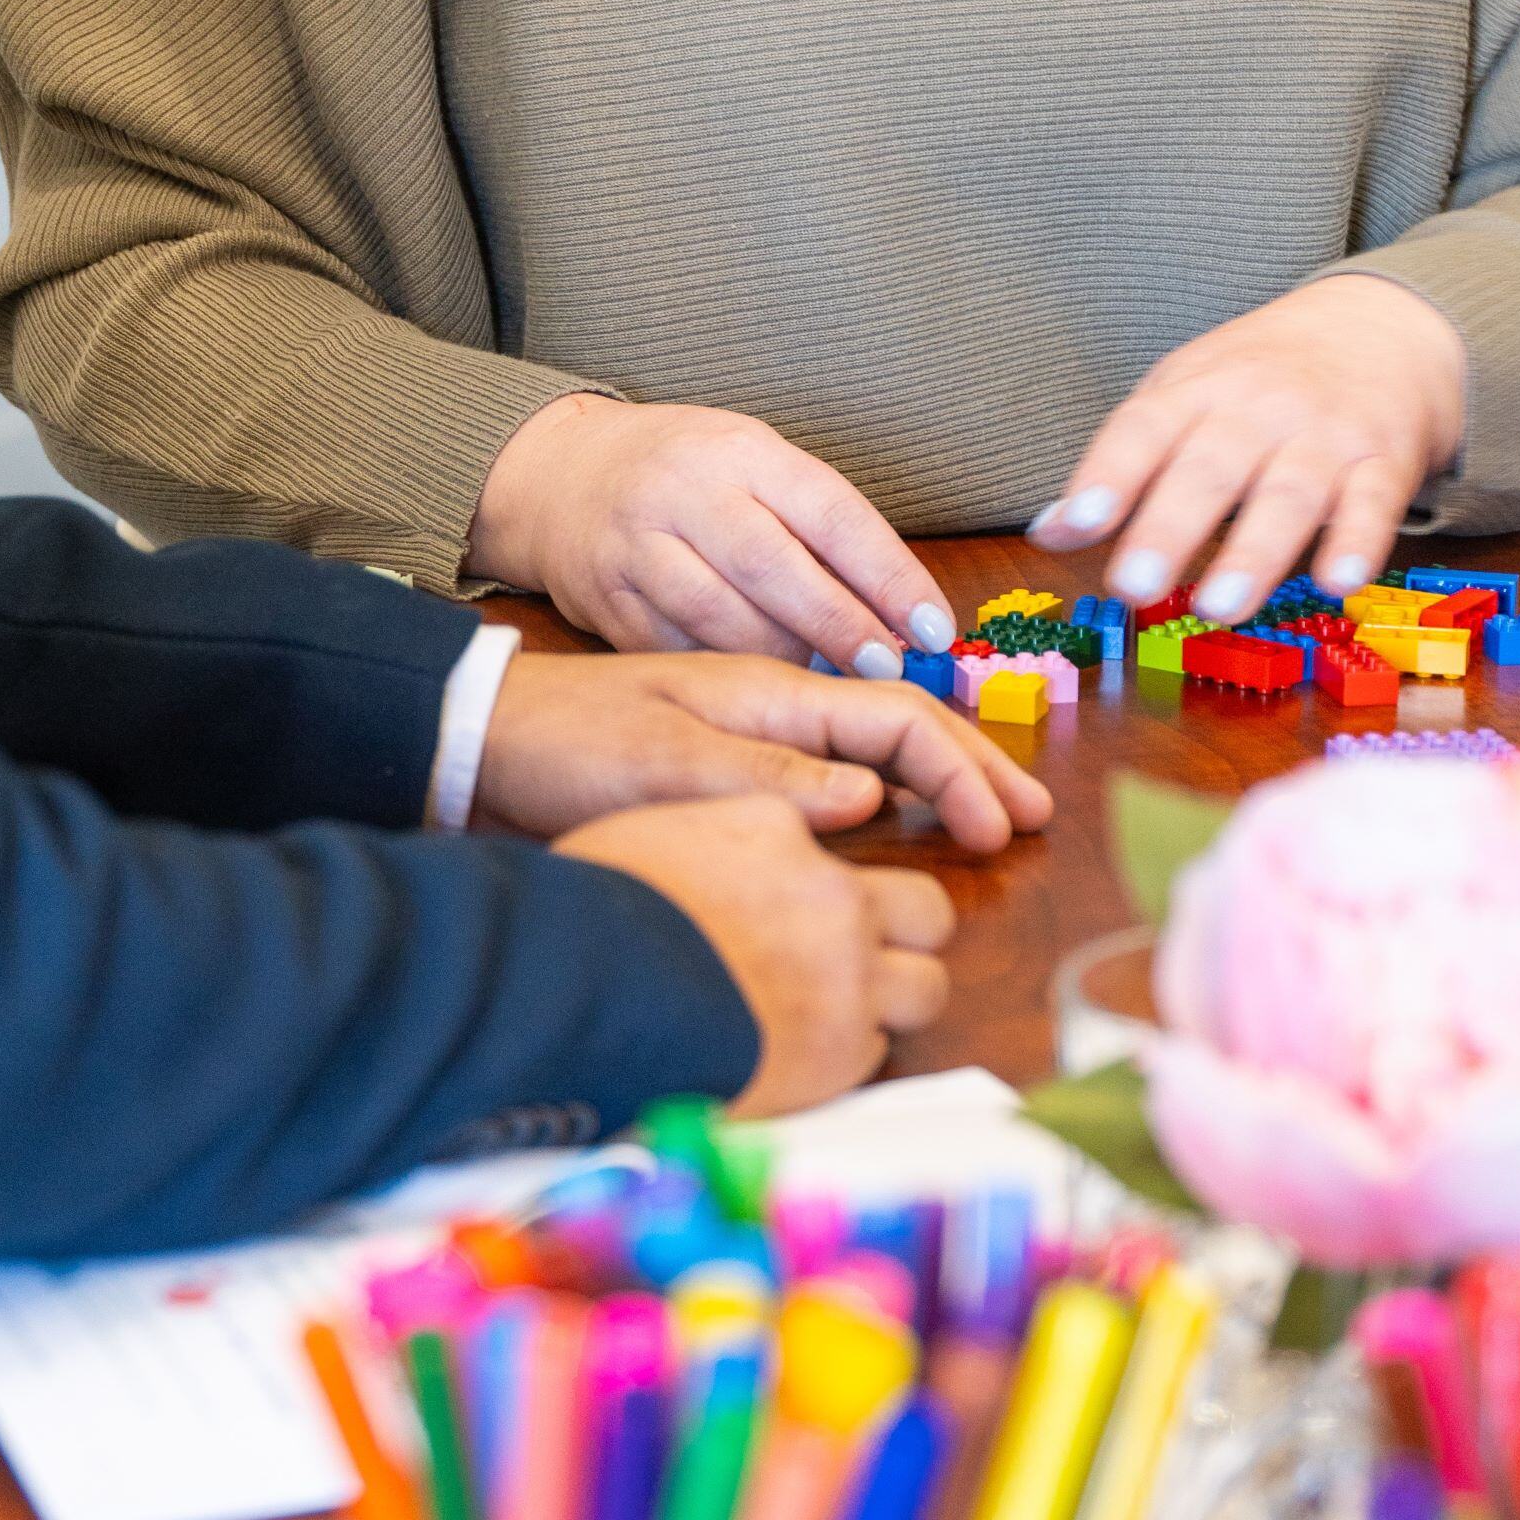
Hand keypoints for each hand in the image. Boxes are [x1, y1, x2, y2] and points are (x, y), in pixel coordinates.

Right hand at [467, 392, 953, 671]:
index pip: (830, 512)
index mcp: (739, 450)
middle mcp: (683, 490)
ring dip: (786, 661)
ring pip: (721, 617)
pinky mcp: (604, 599)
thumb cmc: (686, 474)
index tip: (935, 628)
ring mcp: (636, 545)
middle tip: (888, 670)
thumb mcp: (752, 464)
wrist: (562, 475)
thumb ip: (817, 527)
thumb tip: (903, 613)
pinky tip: (763, 693)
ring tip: (831, 686)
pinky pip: (675, 650)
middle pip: (774, 566)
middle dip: (840, 626)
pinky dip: (726, 676)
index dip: (890, 575)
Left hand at [475, 645, 1048, 855]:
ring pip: (870, 745)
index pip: (895, 715)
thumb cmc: (567, 748)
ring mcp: (752, 731)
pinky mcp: (728, 763)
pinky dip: (882, 792)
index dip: (959, 769)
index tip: (1002, 828)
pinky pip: (829, 770)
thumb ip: (769, 780)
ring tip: (991, 818)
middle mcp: (772, 704)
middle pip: (899, 725)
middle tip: (1035, 819)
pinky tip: (897, 819)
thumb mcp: (665, 765)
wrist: (485, 743)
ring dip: (937, 778)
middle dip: (973, 768)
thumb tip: (872, 797)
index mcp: (768, 690)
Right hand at [553, 795, 956, 1114]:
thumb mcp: (655, 838)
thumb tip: (731, 870)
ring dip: (891, 999)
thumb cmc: (593, 916)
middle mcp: (832, 894)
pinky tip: (796, 1055)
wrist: (583, 996)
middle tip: (862, 955)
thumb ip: (718, 843)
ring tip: (839, 1014)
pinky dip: (847, 1054)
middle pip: (926, 908)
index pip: (836, 846)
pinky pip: (878, 1050)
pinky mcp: (844, 1050)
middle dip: (905, 933)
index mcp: (779, 827)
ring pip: (926, 985)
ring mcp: (849, 973)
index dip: (822, 882)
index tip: (802, 906)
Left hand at [1028, 271, 1465, 619]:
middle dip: (1170, 528)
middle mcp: (1258, 408)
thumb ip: (1122, 464)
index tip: (1075, 524)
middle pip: (1210, 468)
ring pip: (1289, 493)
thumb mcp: (1184, 395)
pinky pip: (1372, 504)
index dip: (1107, 476)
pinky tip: (1336, 581)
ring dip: (1254, 553)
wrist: (1382, 328)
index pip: (1143, 428)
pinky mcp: (1383, 463)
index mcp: (1197, 389)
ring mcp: (1324, 435)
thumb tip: (1049, 532)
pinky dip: (1356, 543)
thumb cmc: (1261, 377)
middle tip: (1134, 586)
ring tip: (1219, 606)